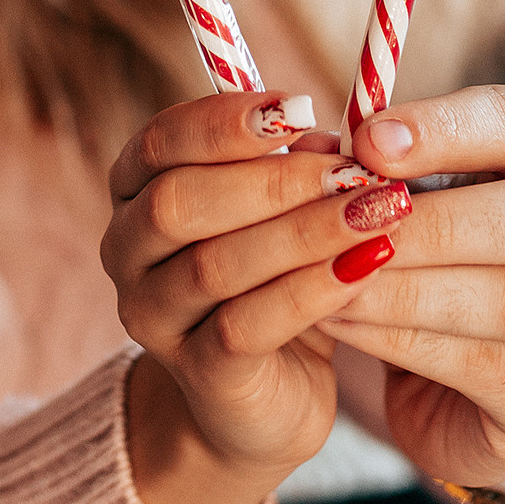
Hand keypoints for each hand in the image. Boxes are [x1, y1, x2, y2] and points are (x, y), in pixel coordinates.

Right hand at [104, 89, 388, 503]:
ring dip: (304, 232)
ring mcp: (153, 318)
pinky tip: (365, 267)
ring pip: (213, 266)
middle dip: (271, 180)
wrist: (262, 399)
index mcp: (137, 191)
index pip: (161, 141)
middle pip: (177, 202)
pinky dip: (310, 290)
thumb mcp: (281, 211)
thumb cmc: (272, 280)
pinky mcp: (198, 374)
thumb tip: (338, 136)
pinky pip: (246, 327)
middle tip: (354, 168)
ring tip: (378, 211)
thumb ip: (296, 167)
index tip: (299, 104)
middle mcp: (127, 252)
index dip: (225, 121)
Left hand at [319, 87, 504, 494]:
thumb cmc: (463, 252)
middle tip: (348, 219)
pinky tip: (343, 320)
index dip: (451, 128)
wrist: (481, 378)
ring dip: (410, 286)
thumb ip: (403, 160)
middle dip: (436, 218)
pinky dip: (402, 339)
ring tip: (332, 275)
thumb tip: (338, 139)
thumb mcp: (442, 188)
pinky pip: (485, 365)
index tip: (369, 140)